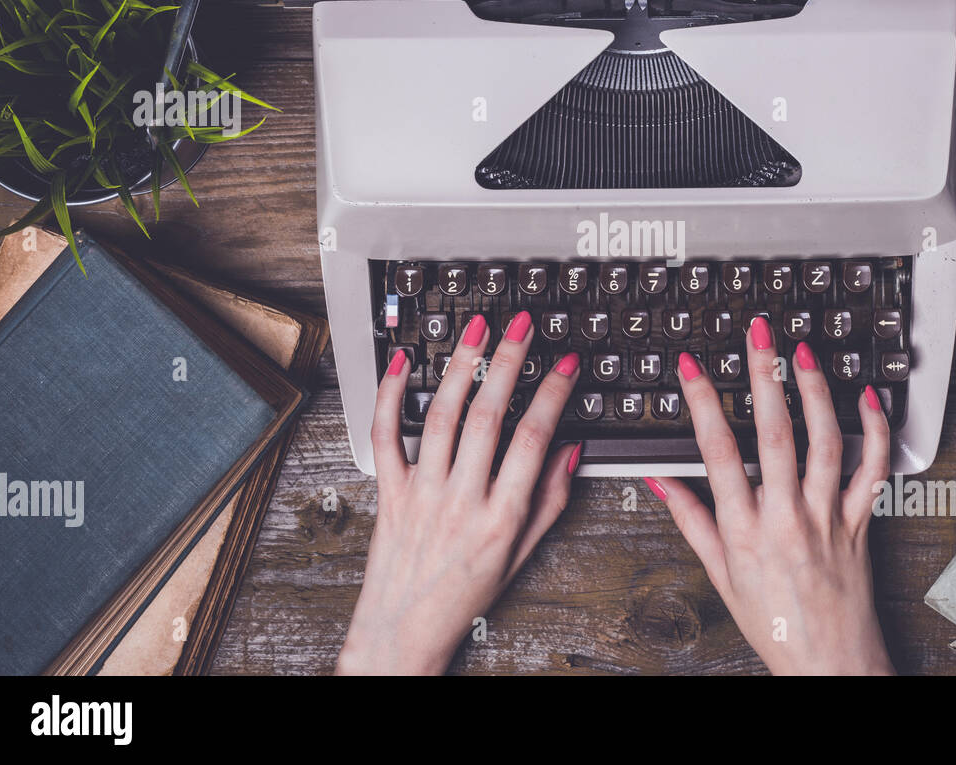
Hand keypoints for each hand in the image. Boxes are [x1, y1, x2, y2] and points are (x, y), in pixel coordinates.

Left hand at [336, 312, 581, 674]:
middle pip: (488, 417)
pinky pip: (385, 436)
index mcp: (501, 517)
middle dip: (508, 361)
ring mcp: (421, 493)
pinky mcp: (389, 491)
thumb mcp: (523, 553)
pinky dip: (390, 396)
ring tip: (476, 329)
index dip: (553, 394)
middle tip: (520, 325)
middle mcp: (461, 501)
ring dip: (460, 366)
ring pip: (441, 417)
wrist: (404, 630)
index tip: (565, 363)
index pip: (533, 440)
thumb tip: (570, 449)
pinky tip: (405, 363)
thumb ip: (549, 498)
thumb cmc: (466, 594)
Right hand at [647, 318, 894, 675]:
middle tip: (758, 333)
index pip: (718, 454)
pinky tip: (864, 396)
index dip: (702, 404)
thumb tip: (662, 481)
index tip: (692, 368)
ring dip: (815, 391)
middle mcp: (787, 518)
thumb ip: (692, 521)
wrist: (829, 665)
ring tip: (802, 352)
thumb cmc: (773, 624)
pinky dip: (874, 429)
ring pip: (826, 442)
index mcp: (745, 530)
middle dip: (764, 375)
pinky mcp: (860, 523)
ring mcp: (827, 518)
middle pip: (776, 434)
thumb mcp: (720, 574)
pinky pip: (872, 469)